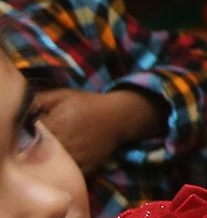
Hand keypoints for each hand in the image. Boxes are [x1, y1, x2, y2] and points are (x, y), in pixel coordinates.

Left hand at [33, 88, 160, 172]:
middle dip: (36, 150)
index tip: (33, 133)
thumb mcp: (63, 95)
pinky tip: (64, 162)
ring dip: (49, 163)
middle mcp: (64, 144)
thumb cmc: (88, 104)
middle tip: (46, 142)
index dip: (27, 137)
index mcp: (55, 125)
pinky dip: (64, 172)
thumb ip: (38, 101)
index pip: (28, 138)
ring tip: (54, 152)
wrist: (120, 116)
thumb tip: (21, 112)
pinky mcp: (86, 168)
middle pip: (38, 155)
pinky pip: (69, 176)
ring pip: (52, 167)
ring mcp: (76, 158)